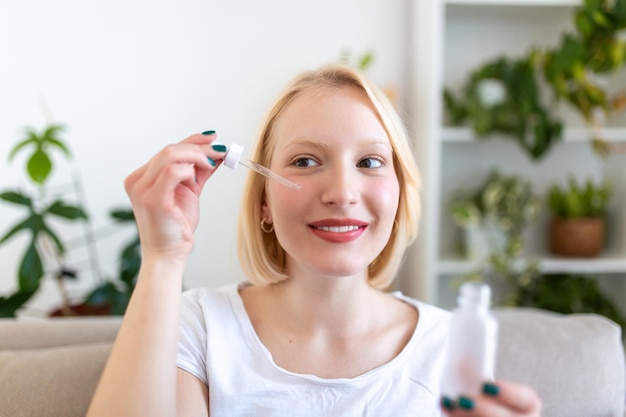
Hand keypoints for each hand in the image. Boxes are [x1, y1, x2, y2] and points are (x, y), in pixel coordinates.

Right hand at [124, 132, 225, 261]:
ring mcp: (142, 189)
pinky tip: (200, 177)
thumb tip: (215, 153)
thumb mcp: (189, 193)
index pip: (168, 150)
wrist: (168, 255)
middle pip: (170, 149)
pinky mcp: (153, 198)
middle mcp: (137, 181)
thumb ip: (198, 172)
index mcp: (142, 178)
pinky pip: (173, 171)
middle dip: (199, 147)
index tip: (213, 138)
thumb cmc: (176, 227)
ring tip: (213, 163)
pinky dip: (191, 169)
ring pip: (171, 155)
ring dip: (198, 155)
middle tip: (220, 151)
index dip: (192, 140)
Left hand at [441, 380, 541, 416]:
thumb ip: (477, 373)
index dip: (509, 392)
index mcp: (527, 407)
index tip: (485, 384)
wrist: (478, 409)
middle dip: (483, 410)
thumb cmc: (481, 395)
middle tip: (461, 398)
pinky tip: (447, 412)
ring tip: (447, 403)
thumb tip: (461, 357)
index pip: (528, 400)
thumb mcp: (483, 384)